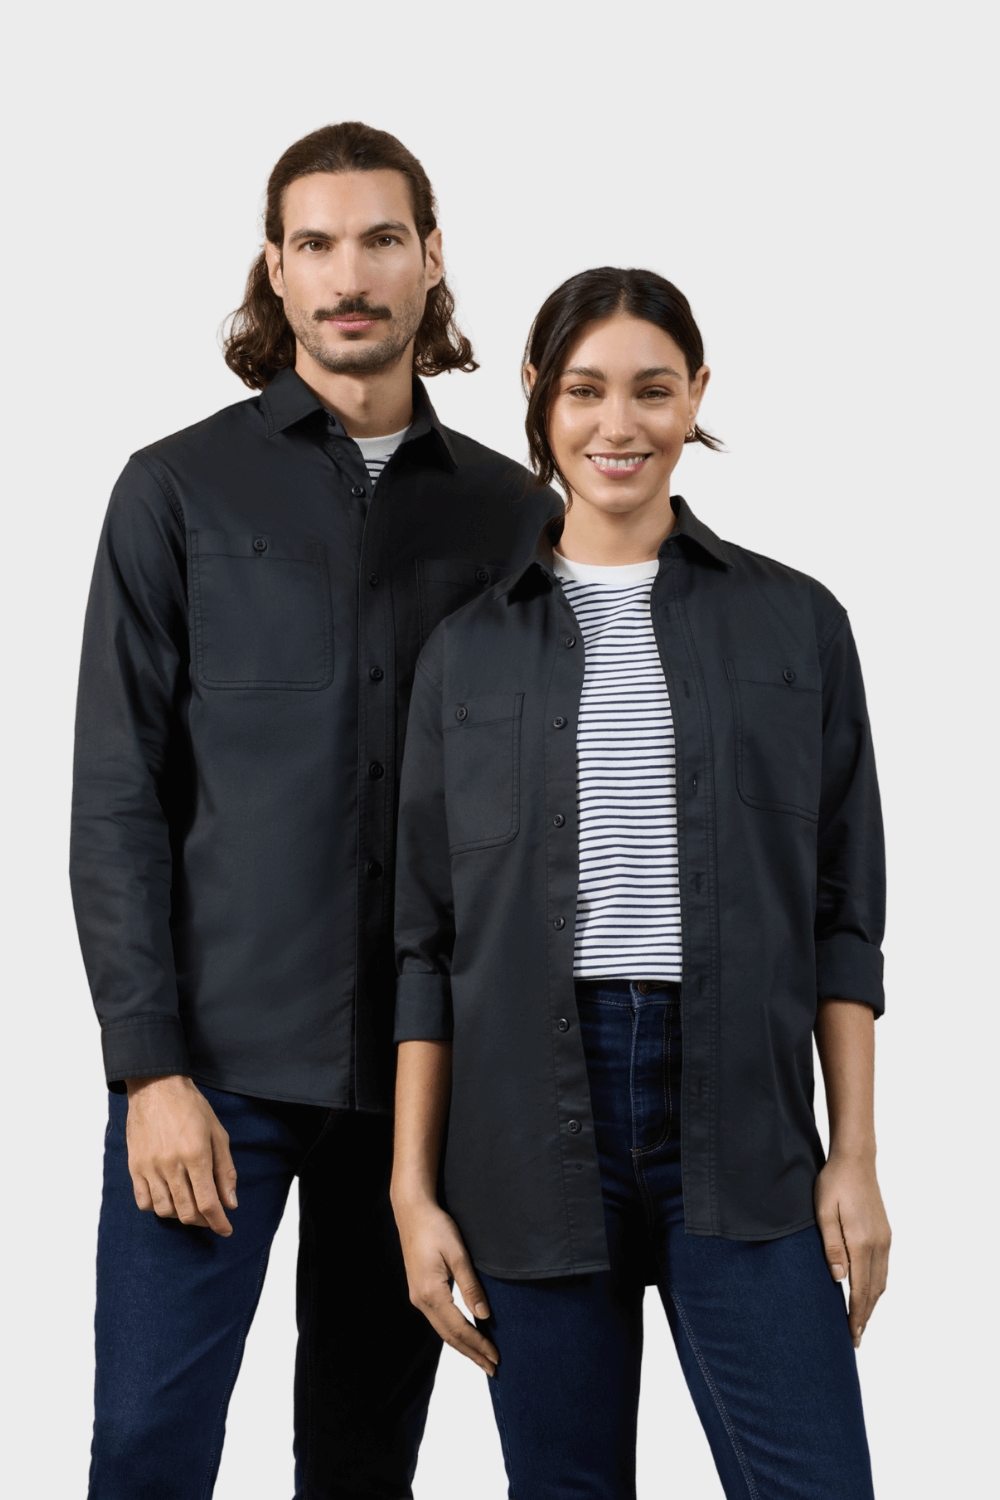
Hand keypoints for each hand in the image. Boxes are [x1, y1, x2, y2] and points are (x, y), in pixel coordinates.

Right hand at [125, 1074, 237, 1236]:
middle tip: (212, 1217)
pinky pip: (144, 1202)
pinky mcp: (134, 1167)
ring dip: (181, 1216)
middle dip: (204, 1221)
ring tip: (191, 1206)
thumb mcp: (218, 1134)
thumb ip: (225, 1170)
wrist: (157, 1088)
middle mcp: (171, 1164)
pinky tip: (169, 1199)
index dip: (219, 1222)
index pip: (208, 1203)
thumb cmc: (192, 1107)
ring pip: (165, 1211)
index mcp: (195, 1155)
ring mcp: (150, 1167)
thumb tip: (230, 1203)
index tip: (226, 1230)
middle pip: (187, 1212)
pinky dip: (158, 1208)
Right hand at [392, 1195, 498, 1374]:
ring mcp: (418, 1298)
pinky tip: (465, 1335)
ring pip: (443, 1330)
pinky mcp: (419, 1292)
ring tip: (482, 1357)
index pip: (459, 1329)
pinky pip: (438, 1320)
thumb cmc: (436, 1228)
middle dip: (472, 1353)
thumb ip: (471, 1286)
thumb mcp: (458, 1254)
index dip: (478, 1345)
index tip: (496, 1357)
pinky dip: (454, 1332)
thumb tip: (484, 1316)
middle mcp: (421, 1301)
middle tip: (493, 1368)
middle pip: (449, 1336)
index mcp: (431, 1293)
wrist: (412, 1212)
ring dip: (463, 1346)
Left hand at [814, 1151, 889, 1348]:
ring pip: (881, 1282)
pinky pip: (883, 1269)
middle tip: (854, 1339)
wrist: (856, 1160)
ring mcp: (885, 1239)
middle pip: (874, 1292)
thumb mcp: (823, 1213)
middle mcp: (878, 1245)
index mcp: (862, 1242)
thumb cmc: (833, 1184)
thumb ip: (831, 1247)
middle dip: (865, 1317)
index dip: (856, 1315)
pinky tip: (868, 1293)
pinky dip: (876, 1287)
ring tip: (860, 1322)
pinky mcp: (885, 1234)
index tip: (851, 1336)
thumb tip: (838, 1280)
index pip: (861, 1290)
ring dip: (872, 1304)